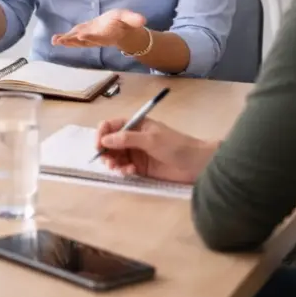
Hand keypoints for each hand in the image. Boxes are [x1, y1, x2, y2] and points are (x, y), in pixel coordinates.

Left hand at [52, 9, 146, 48]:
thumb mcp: (130, 18)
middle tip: (62, 40)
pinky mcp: (84, 36)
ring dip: (66, 41)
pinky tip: (55, 40)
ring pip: (76, 41)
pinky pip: (74, 39)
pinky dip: (65, 39)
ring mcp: (89, 38)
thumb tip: (142, 19)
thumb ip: (133, 19)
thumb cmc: (124, 22)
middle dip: (73, 40)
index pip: (98, 35)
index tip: (81, 35)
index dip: (90, 36)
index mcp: (106, 33)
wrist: (122, 31)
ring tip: (55, 41)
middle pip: (83, 40)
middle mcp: (96, 37)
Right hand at [95, 117, 215, 183]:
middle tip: (107, 161)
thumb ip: (126, 139)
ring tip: (118, 168)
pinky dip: (123, 170)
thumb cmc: (176, 146)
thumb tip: (104, 139)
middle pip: (110, 142)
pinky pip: (124, 167)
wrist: (196, 164)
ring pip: (115, 156)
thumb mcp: (150, 139)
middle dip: (106, 151)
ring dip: (113, 162)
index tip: (98, 145)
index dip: (102, 134)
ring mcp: (136, 153)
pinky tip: (131, 171)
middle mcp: (133, 137)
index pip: (111, 125)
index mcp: (136, 125)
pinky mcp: (140, 167)